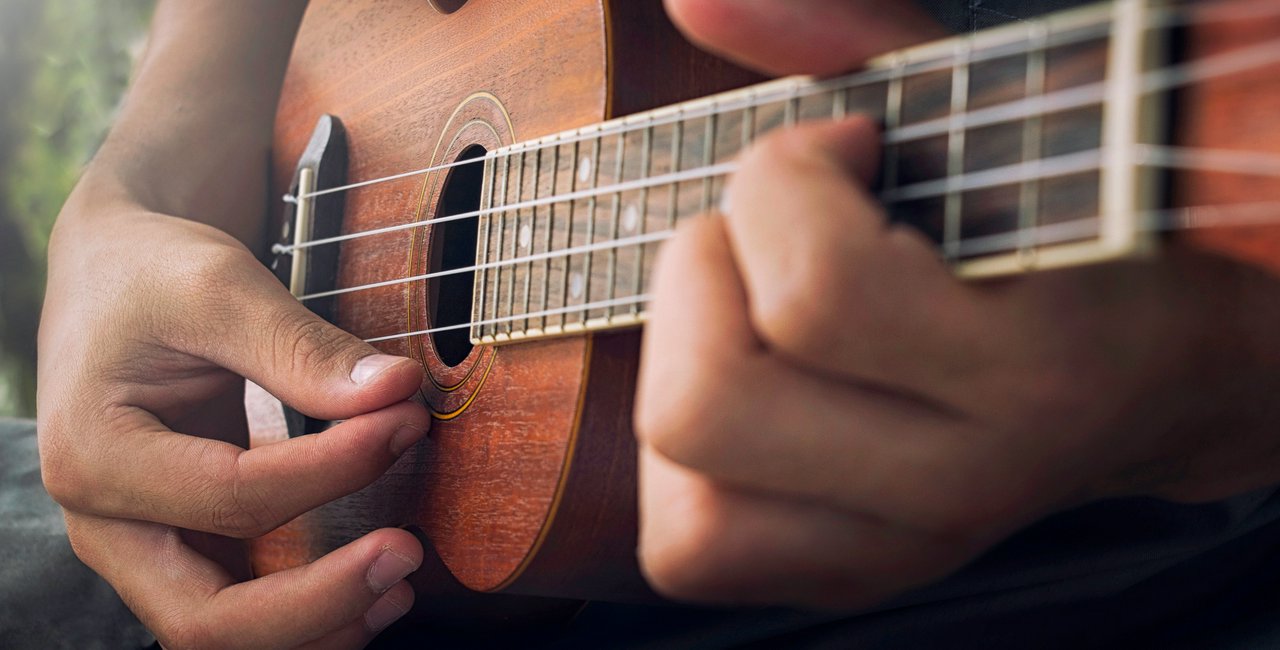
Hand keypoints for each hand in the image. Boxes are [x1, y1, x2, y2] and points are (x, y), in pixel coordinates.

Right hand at [38, 198, 431, 647]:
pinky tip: (372, 587)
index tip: (406, 418)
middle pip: (207, 617)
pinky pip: (241, 607)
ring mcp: (142, 544)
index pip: (235, 496)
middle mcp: (106, 522)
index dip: (335, 469)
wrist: (117, 275)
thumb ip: (302, 348)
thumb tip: (396, 392)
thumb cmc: (154, 274)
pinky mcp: (183, 544)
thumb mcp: (219, 286)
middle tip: (406, 553)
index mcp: (94, 454)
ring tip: (401, 583)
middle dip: (319, 600)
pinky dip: (306, 611)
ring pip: (222, 632)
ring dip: (317, 623)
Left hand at [635, 0, 1279, 607]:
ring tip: (757, 317)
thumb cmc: (1081, 226)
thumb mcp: (989, 113)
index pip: (813, 294)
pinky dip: (682, 464)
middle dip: (701, 276)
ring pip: (682, 500)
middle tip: (773, 237)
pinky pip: (690, 551)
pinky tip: (750, 390)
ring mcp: (899, 550)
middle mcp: (958, 483)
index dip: (784, 178)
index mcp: (1029, 370)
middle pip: (703, 407)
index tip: (843, 146)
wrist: (1172, 379)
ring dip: (682, 373)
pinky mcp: (852, 575)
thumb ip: (850, 42)